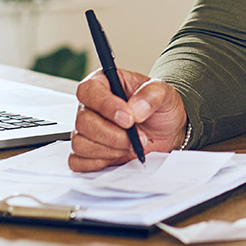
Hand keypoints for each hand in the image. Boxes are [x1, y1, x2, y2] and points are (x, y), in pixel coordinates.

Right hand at [68, 69, 187, 171]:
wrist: (165, 131)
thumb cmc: (159, 107)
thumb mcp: (163, 93)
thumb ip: (151, 95)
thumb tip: (135, 108)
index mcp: (102, 83)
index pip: (88, 91)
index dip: (106, 106)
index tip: (129, 119)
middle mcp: (90, 106)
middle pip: (83, 121)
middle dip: (113, 135)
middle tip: (137, 137)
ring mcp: (86, 130)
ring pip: (80, 143)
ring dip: (110, 150)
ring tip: (131, 145)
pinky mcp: (87, 153)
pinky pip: (79, 162)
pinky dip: (100, 163)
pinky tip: (119, 155)